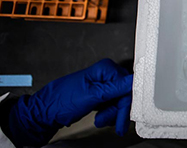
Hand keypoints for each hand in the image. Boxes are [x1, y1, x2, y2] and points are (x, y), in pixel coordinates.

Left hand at [7, 58, 132, 146]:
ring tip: (101, 120)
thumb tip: (135, 80)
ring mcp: (103, 85)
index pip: (128, 85)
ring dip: (112, 114)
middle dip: (118, 111)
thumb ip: (115, 88)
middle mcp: (106, 75)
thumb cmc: (62, 101)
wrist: (45, 113)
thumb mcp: (92, 95)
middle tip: (115, 124)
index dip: (127, 102)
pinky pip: (113, 104)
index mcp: (105, 69)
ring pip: (120, 101)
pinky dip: (109, 114)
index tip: (126, 116)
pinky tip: (101, 118)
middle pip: (125, 94)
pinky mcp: (100, 94)